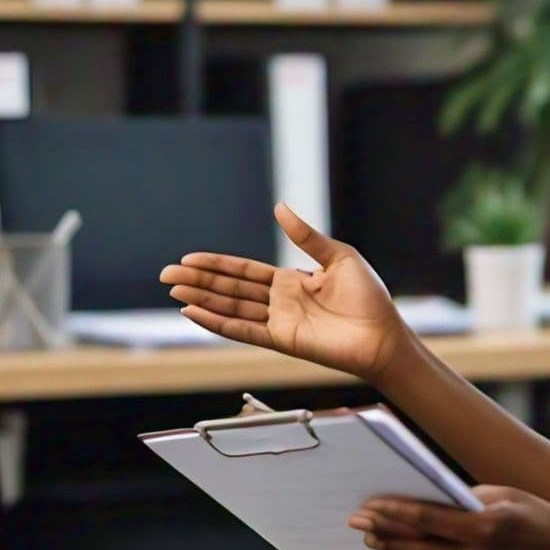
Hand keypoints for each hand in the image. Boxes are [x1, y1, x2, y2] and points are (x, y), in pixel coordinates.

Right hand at [159, 202, 409, 381]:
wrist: (382, 334)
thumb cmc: (369, 298)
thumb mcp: (339, 257)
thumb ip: (306, 236)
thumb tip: (279, 208)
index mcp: (292, 280)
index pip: (245, 271)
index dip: (217, 264)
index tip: (190, 258)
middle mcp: (280, 301)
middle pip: (230, 288)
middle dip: (199, 280)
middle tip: (166, 274)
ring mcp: (278, 322)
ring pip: (231, 307)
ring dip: (202, 299)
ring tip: (174, 290)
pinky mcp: (282, 340)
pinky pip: (243, 330)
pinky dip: (218, 323)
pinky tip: (195, 314)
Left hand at [347, 486, 549, 549]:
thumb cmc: (544, 520)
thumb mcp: (508, 497)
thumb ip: (467, 500)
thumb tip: (427, 501)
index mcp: (487, 528)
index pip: (426, 520)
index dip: (391, 514)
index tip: (366, 508)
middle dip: (385, 536)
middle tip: (360, 526)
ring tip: (387, 539)